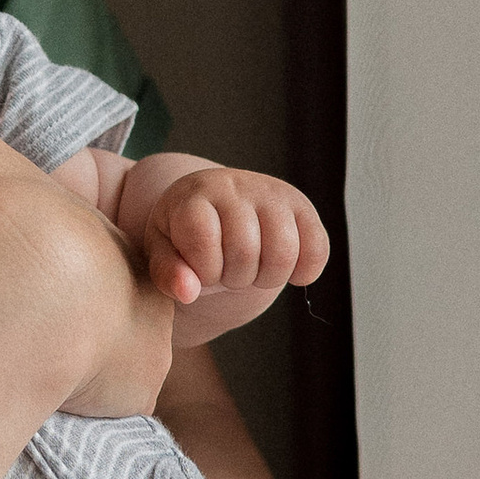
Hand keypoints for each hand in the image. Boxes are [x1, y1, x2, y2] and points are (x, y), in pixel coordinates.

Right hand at [0, 83, 174, 421]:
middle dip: (73, 326)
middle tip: (20, 334)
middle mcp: (137, 282)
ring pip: (116, 362)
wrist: (15, 271)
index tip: (17, 284)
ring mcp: (147, 337)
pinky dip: (82, 401)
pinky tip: (40, 399)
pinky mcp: (141, 384)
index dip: (53, 273)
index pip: (87, 259)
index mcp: (101, 234)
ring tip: (27, 374)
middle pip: (109, 314)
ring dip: (81, 368)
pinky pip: (115, 400)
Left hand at [143, 169, 329, 321]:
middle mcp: (235, 186)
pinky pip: (318, 247)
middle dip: (234, 278)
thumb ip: (167, 273)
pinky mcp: (301, 206)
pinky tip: (289, 274)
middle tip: (226, 271)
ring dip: (266, 278)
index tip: (201, 269)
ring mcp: (272, 193)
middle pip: (246, 252)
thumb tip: (188, 292)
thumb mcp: (162, 251)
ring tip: (251, 270)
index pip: (205, 243)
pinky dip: (306, 271)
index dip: (204, 271)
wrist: (214, 204)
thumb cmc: (183, 234)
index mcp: (194, 195)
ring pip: (284, 252)